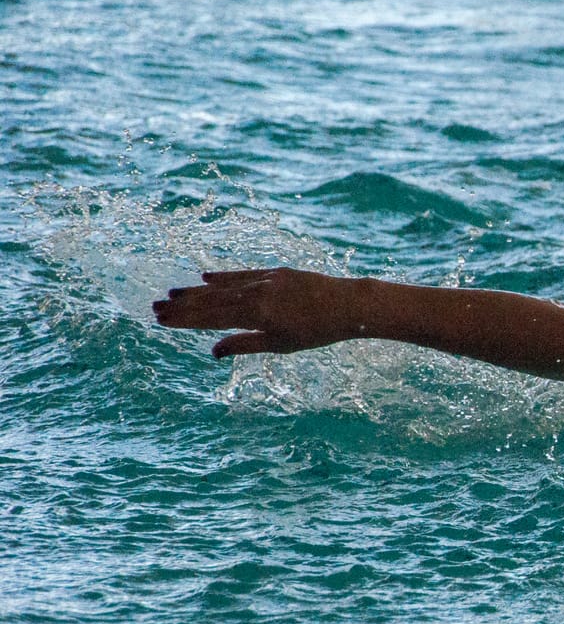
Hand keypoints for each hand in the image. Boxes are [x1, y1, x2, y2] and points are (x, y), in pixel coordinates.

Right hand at [152, 268, 358, 358]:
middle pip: (212, 301)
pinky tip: (205, 278)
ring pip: (224, 287)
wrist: (349, 305)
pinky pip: (243, 274)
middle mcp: (257, 295)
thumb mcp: (281, 345)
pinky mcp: (276, 272)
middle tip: (154, 307)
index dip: (185, 320)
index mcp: (257, 316)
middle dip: (183, 306)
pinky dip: (224, 277)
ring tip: (172, 294)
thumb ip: (245, 345)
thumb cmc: (317, 332)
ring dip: (197, 291)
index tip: (162, 320)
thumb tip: (214, 350)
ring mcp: (266, 280)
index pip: (212, 318)